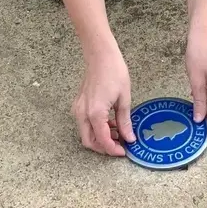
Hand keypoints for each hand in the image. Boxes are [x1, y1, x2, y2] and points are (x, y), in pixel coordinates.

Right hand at [71, 42, 135, 157]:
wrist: (100, 56)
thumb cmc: (114, 72)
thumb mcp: (124, 99)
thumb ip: (125, 121)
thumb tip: (129, 138)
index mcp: (95, 113)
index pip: (102, 140)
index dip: (113, 149)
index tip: (123, 151)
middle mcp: (82, 113)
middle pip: (89, 141)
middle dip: (104, 147)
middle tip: (119, 145)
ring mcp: (78, 109)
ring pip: (86, 133)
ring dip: (100, 137)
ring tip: (117, 132)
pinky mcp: (78, 104)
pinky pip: (84, 123)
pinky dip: (95, 128)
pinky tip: (109, 122)